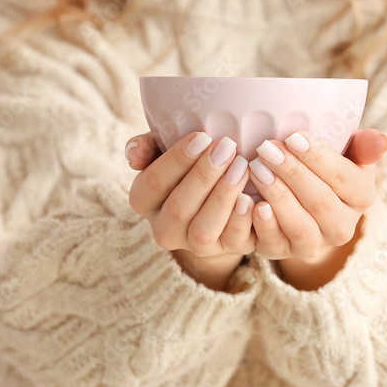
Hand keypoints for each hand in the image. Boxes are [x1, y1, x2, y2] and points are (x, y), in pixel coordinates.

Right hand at [127, 131, 255, 290]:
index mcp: (144, 201)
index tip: (202, 136)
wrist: (217, 199)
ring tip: (242, 167)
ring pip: (204, 229)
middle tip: (227, 148)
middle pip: (179, 206)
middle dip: (204, 175)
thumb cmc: (189, 165)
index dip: (177, 160)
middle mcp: (163, 228)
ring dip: (224, 196)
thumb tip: (134, 156)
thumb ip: (146, 145)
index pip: (153, 182)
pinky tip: (252, 198)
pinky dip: (242, 220)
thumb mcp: (165, 150)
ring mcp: (193, 244)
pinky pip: (232, 240)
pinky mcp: (224, 250)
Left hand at [247, 129, 386, 273]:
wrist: (304, 200)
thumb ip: (364, 146)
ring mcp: (316, 244)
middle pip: (320, 202)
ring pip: (300, 227)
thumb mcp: (347, 152)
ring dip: (278, 197)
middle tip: (267, 149)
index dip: (318, 158)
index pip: (343, 178)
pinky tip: (248, 201)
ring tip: (256, 169)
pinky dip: (261, 224)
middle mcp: (344, 226)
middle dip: (293, 174)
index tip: (293, 136)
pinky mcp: (286, 254)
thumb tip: (384, 140)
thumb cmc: (325, 166)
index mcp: (362, 196)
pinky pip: (275, 244)